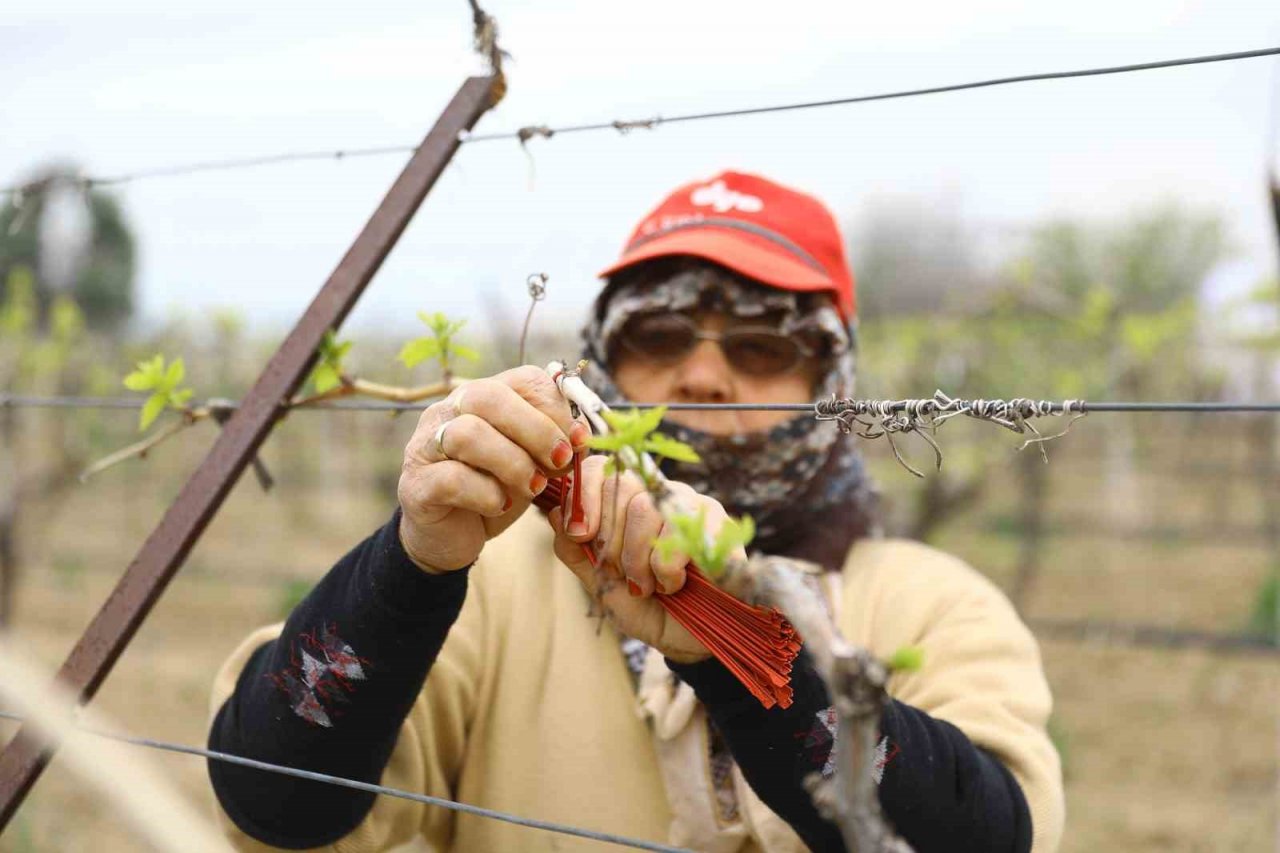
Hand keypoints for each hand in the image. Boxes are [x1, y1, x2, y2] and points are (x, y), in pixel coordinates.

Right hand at [397, 366, 589, 572]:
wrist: (447, 540)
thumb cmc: (494, 491)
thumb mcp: (530, 464)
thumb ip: (552, 445)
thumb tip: (582, 435)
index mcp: (480, 398)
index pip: (521, 378)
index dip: (555, 406)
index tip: (579, 439)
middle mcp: (446, 412)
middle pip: (489, 397)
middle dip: (536, 429)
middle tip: (560, 461)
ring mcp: (425, 447)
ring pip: (467, 434)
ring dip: (513, 463)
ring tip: (534, 487)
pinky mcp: (416, 486)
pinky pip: (452, 479)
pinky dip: (486, 493)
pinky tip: (500, 505)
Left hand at [549, 456, 744, 663]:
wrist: (684, 640)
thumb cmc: (643, 607)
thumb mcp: (598, 582)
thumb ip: (573, 549)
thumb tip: (553, 512)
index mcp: (629, 499)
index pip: (602, 469)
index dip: (584, 496)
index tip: (580, 534)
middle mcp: (660, 493)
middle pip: (622, 487)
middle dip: (611, 541)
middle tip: (621, 575)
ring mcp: (692, 504)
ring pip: (646, 510)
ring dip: (637, 561)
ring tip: (647, 586)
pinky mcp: (719, 525)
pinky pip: (678, 535)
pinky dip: (666, 570)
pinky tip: (673, 585)